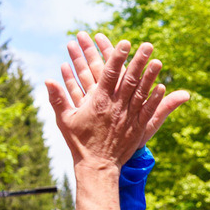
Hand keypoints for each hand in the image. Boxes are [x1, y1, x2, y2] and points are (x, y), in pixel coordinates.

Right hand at [58, 32, 189, 151]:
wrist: (97, 167)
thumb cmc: (79, 143)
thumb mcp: (65, 120)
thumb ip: (58, 98)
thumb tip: (47, 79)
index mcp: (99, 102)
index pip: (110, 74)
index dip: (117, 57)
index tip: (124, 42)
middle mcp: (116, 107)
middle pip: (129, 79)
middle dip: (139, 61)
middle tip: (147, 45)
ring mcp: (128, 118)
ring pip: (141, 93)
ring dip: (150, 76)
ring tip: (158, 61)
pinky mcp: (136, 129)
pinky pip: (148, 111)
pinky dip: (155, 99)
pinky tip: (162, 88)